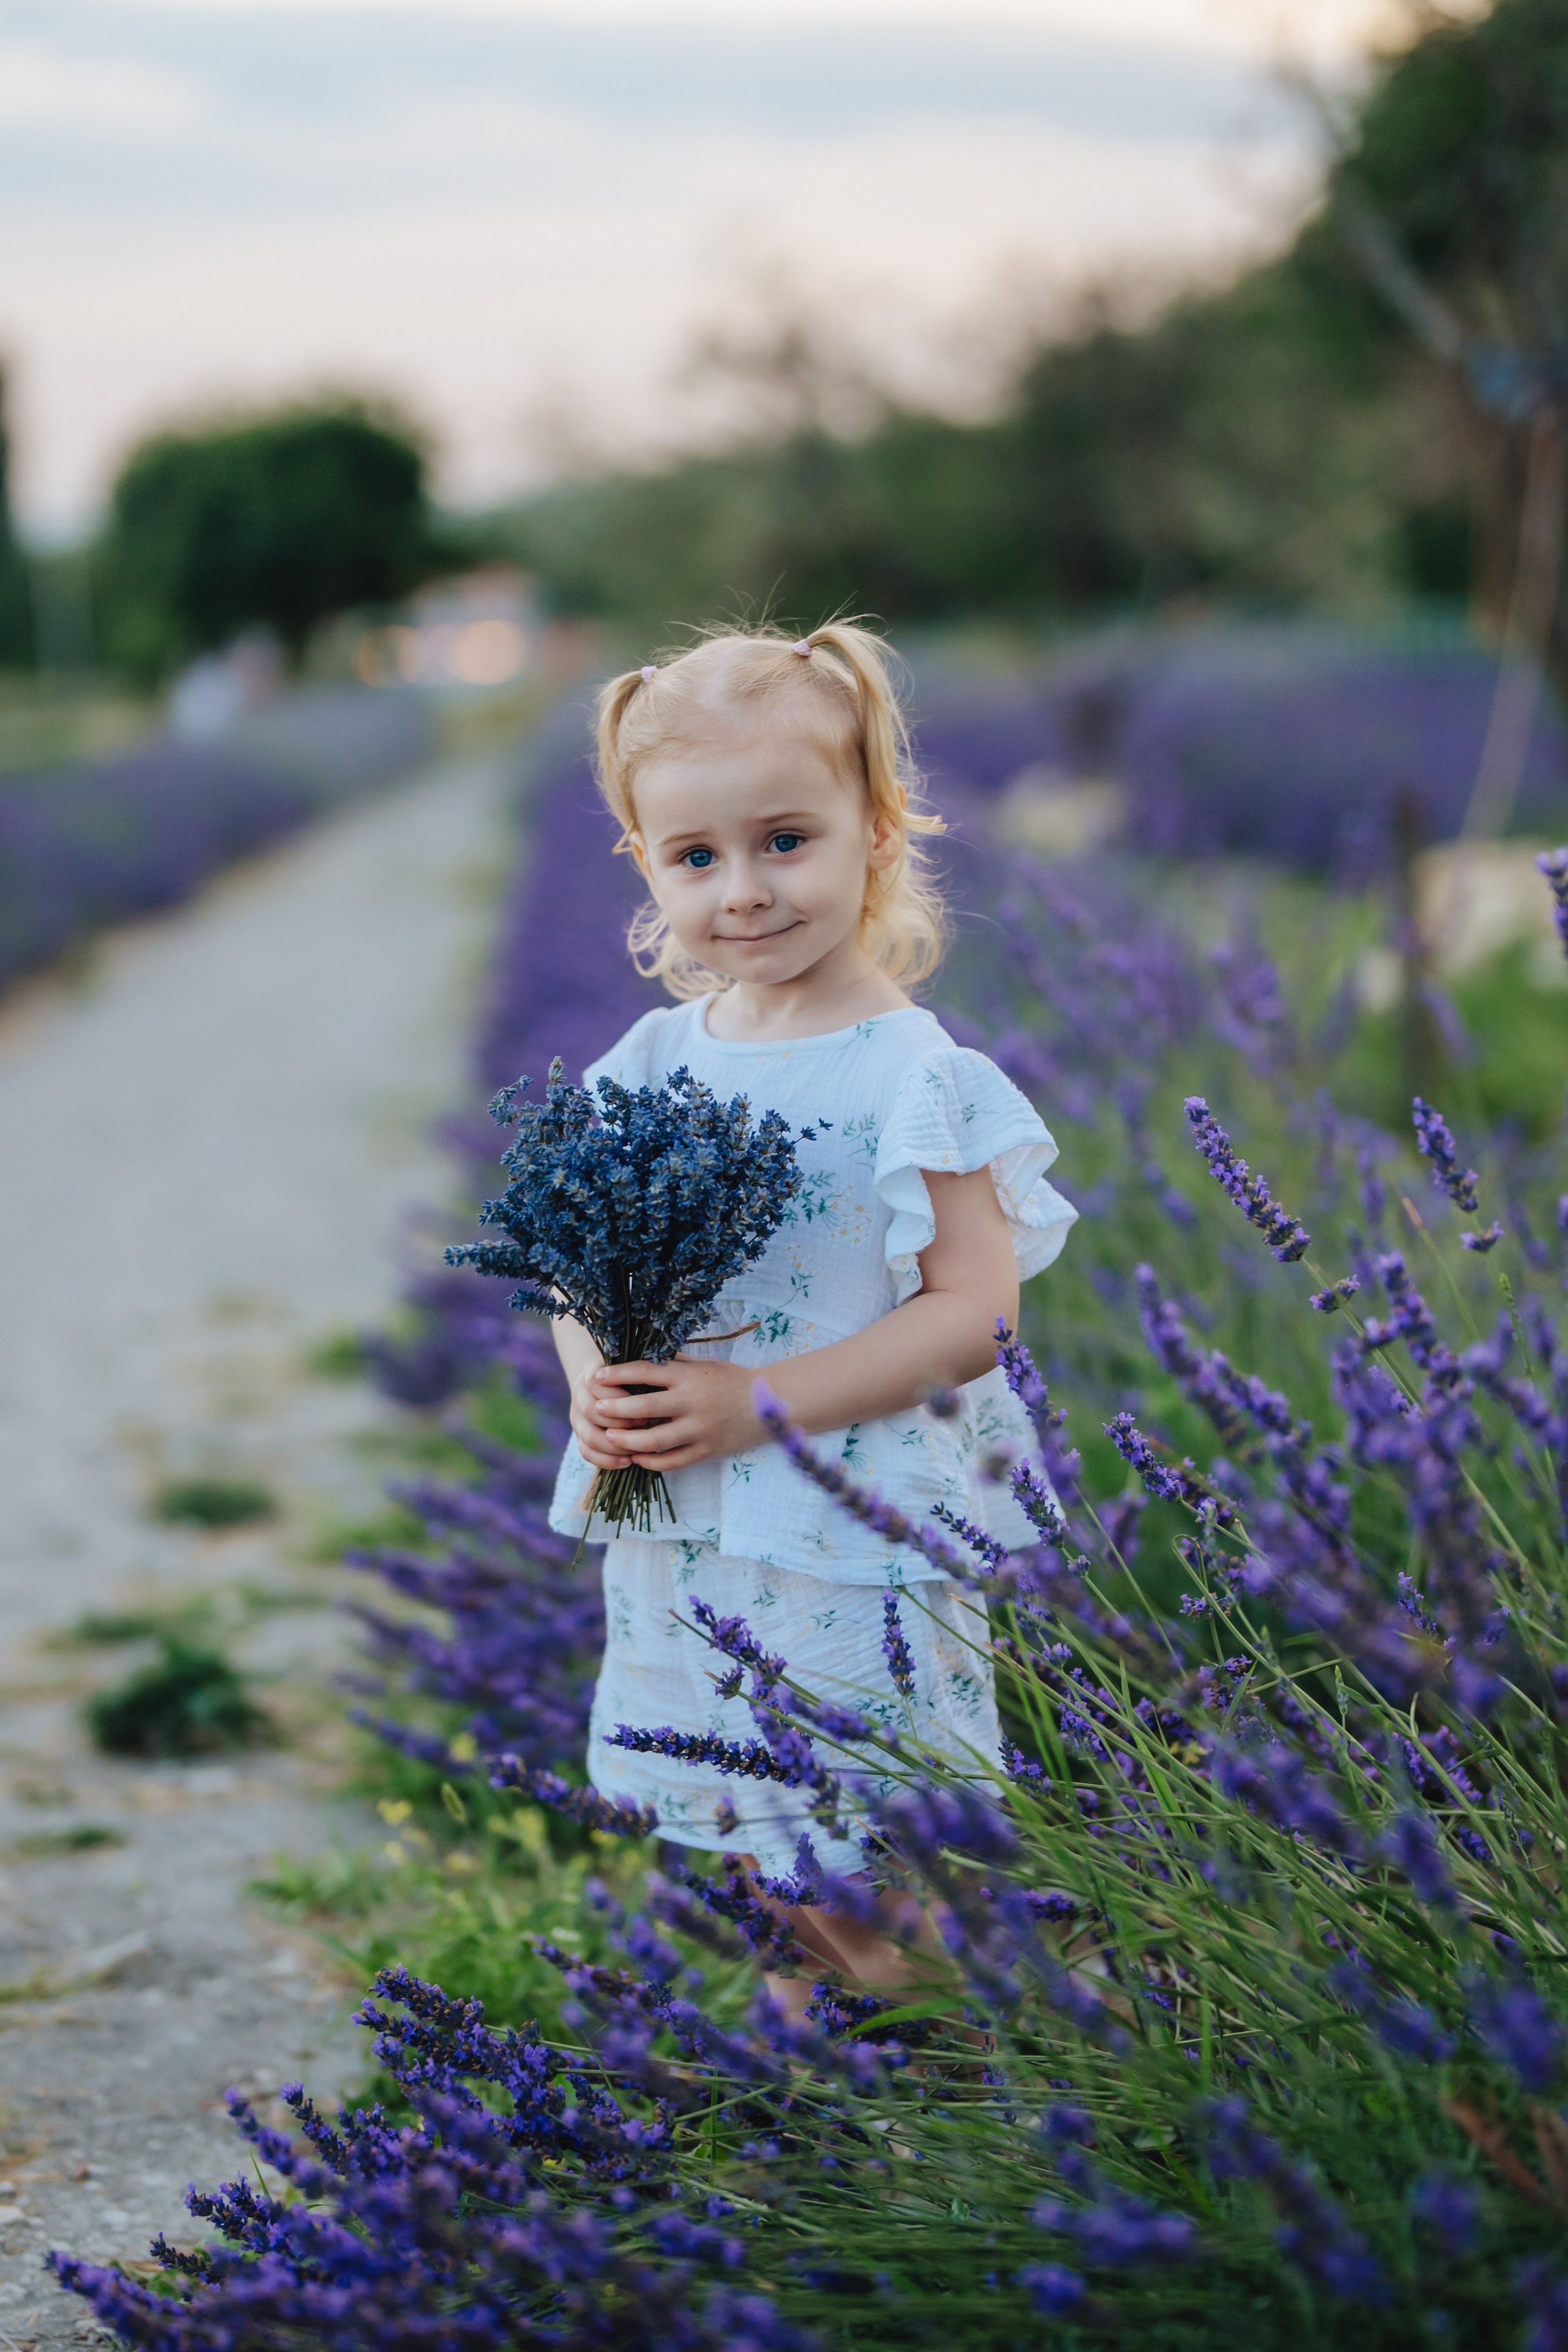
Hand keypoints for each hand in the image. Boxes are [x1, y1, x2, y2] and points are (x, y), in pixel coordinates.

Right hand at [567, 1356, 635, 1473]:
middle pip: (591, 1410)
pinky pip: (587, 1453)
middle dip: (620, 1420)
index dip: (620, 1394)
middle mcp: (579, 1395)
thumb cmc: (630, 1373)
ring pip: (589, 1437)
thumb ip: (646, 1368)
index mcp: (592, 1373)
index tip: (646, 1398)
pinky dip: (606, 1460)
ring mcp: (577, 1418)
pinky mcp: (580, 1436)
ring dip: (615, 1445)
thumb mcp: (637, 1365)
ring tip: (639, 1447)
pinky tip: (627, 1461)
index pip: (597, 1383)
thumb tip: (671, 1364)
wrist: (604, 1383)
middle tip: (646, 1423)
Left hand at [589, 1357, 762, 1471]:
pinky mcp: (707, 1450)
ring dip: (628, 1440)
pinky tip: (637, 1458)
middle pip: (644, 1406)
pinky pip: (673, 1461)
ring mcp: (700, 1429)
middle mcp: (693, 1402)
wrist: (769, 1404)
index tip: (598, 1376)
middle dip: (616, 1408)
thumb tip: (639, 1357)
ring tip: (611, 1437)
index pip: (646, 1372)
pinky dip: (652, 1461)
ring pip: (655, 1440)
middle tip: (597, 1409)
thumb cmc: (731, 1380)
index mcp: (689, 1376)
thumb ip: (674, 1363)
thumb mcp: (704, 1364)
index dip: (619, 1374)